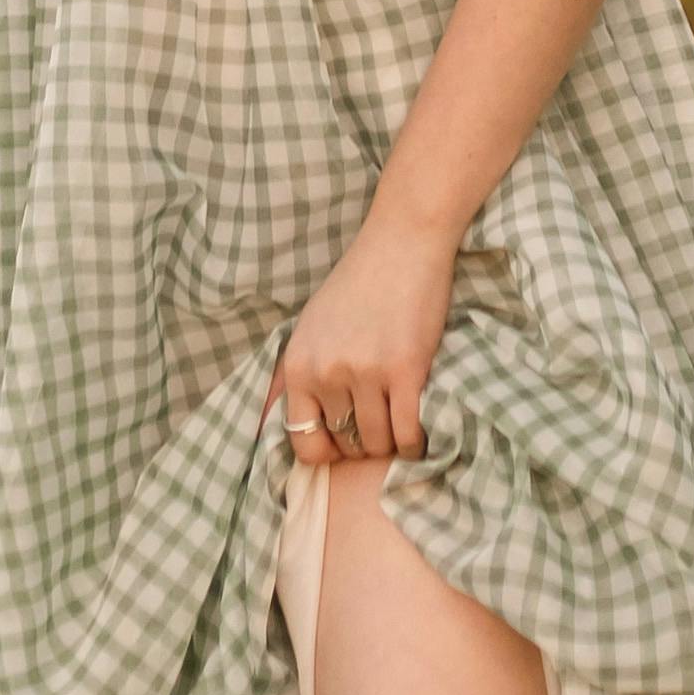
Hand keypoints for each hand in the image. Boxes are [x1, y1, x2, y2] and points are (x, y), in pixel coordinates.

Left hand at [275, 204, 456, 469]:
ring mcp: (365, 373)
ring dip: (392, 444)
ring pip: (378, 443)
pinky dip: (415, 443)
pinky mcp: (405, 371)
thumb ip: (296, 374)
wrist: (402, 242)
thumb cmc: (358, 283)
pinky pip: (408, 434)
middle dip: (364, 445)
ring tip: (401, 427)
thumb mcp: (310, 326)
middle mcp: (326, 372)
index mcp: (299, 364)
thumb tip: (273, 423)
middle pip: (346, 444)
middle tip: (381, 427)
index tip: (346, 442)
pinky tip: (420, 432)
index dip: (327, 452)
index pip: (303, 442)